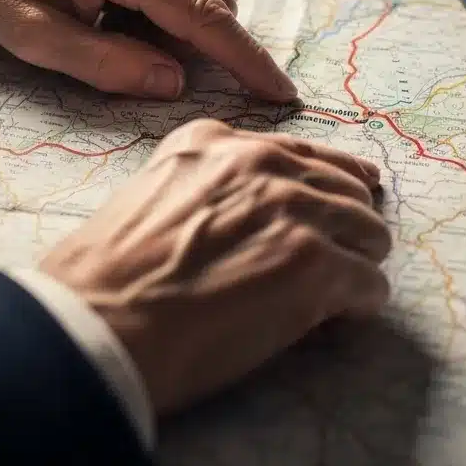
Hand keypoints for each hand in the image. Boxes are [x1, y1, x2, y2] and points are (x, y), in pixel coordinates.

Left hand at [0, 0, 296, 100]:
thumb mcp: (33, 40)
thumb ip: (106, 65)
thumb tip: (174, 84)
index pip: (205, 16)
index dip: (246, 60)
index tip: (281, 93)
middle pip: (216, 1)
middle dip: (202, 47)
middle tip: (136, 63)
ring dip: (184, 25)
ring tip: (115, 32)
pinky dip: (173, 3)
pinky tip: (121, 11)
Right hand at [39, 119, 390, 415]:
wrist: (95, 323)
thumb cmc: (105, 279)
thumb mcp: (151, 197)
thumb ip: (207, 191)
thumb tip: (258, 223)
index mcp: (213, 142)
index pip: (301, 153)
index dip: (321, 189)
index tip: (332, 209)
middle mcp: (260, 163)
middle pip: (345, 188)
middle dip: (342, 228)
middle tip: (331, 264)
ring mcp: (292, 210)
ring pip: (370, 231)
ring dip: (355, 265)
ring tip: (332, 298)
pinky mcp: (315, 264)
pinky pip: (370, 284)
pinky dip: (357, 306)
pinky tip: (332, 322)